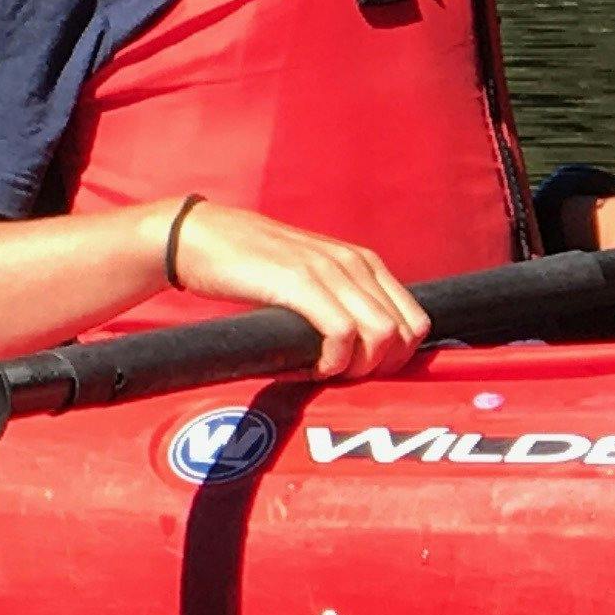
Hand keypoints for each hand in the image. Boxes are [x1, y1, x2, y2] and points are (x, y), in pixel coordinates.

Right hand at [153, 198, 430, 377]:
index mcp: (363, 262)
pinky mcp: (299, 281)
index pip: (415, 322)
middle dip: (378, 368)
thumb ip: (339, 300)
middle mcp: (354, 263)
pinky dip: (329, 363)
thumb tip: (362, 348)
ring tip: (321, 371)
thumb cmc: (249, 264)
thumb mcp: (309, 276)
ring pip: (380, 335)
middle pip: (403, 334)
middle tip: (340, 377)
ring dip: (355, 368)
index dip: (395, 358)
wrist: (199, 237)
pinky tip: (304, 366)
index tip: (360, 371)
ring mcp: (329, 270)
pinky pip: (340, 333)